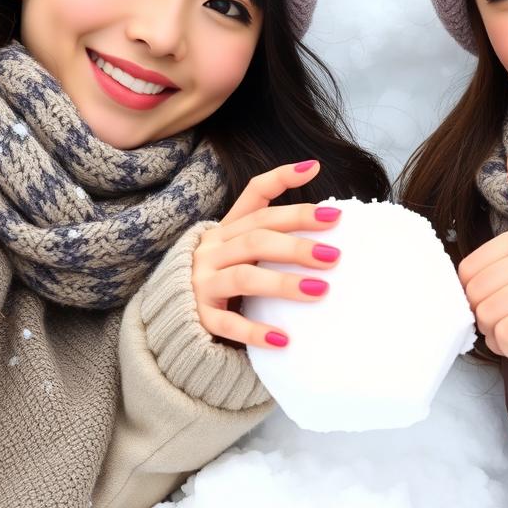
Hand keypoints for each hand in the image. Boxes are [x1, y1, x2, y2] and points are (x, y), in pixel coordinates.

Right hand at [193, 160, 340, 348]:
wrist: (172, 317)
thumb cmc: (223, 278)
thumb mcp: (240, 247)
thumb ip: (271, 230)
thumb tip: (326, 209)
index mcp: (226, 228)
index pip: (254, 196)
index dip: (282, 179)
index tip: (314, 168)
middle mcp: (211, 249)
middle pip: (257, 238)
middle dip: (297, 244)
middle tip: (335, 255)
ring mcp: (202, 282)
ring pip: (244, 277)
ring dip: (283, 283)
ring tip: (320, 290)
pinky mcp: (198, 316)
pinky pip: (228, 324)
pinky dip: (255, 332)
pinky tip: (284, 339)